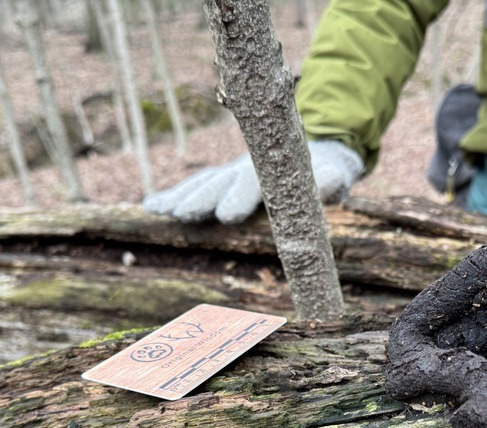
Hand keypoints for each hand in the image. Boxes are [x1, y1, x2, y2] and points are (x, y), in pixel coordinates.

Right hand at [143, 140, 364, 223]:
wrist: (316, 153)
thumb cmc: (328, 174)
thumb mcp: (335, 178)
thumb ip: (330, 182)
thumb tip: (329, 186)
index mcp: (274, 169)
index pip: (256, 182)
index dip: (241, 197)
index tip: (226, 216)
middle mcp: (247, 167)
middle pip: (220, 182)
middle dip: (201, 199)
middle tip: (183, 215)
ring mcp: (231, 172)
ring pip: (202, 183)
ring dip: (180, 197)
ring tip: (158, 210)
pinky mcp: (222, 180)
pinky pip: (196, 186)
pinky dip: (174, 195)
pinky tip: (151, 206)